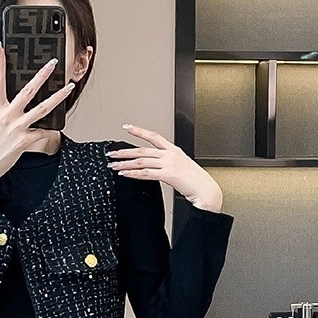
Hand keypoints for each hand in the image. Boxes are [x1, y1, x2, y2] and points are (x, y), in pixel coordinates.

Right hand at [0, 42, 72, 204]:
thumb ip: (3, 108)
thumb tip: (18, 99)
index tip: (0, 46)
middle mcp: (7, 115)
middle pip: (28, 90)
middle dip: (42, 75)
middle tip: (53, 62)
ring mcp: (16, 128)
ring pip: (43, 109)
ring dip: (58, 97)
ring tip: (69, 86)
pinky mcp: (24, 141)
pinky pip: (42, 132)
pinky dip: (50, 131)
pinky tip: (57, 127)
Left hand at [106, 124, 223, 211]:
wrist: (205, 190)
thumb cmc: (195, 181)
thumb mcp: (182, 166)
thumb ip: (168, 163)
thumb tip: (154, 166)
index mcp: (173, 150)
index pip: (153, 136)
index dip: (139, 131)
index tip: (127, 127)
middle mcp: (170, 154)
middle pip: (142, 150)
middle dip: (124, 152)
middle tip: (111, 153)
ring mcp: (169, 164)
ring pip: (141, 162)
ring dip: (124, 164)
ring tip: (113, 165)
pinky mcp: (168, 175)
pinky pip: (146, 173)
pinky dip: (133, 174)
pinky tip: (124, 174)